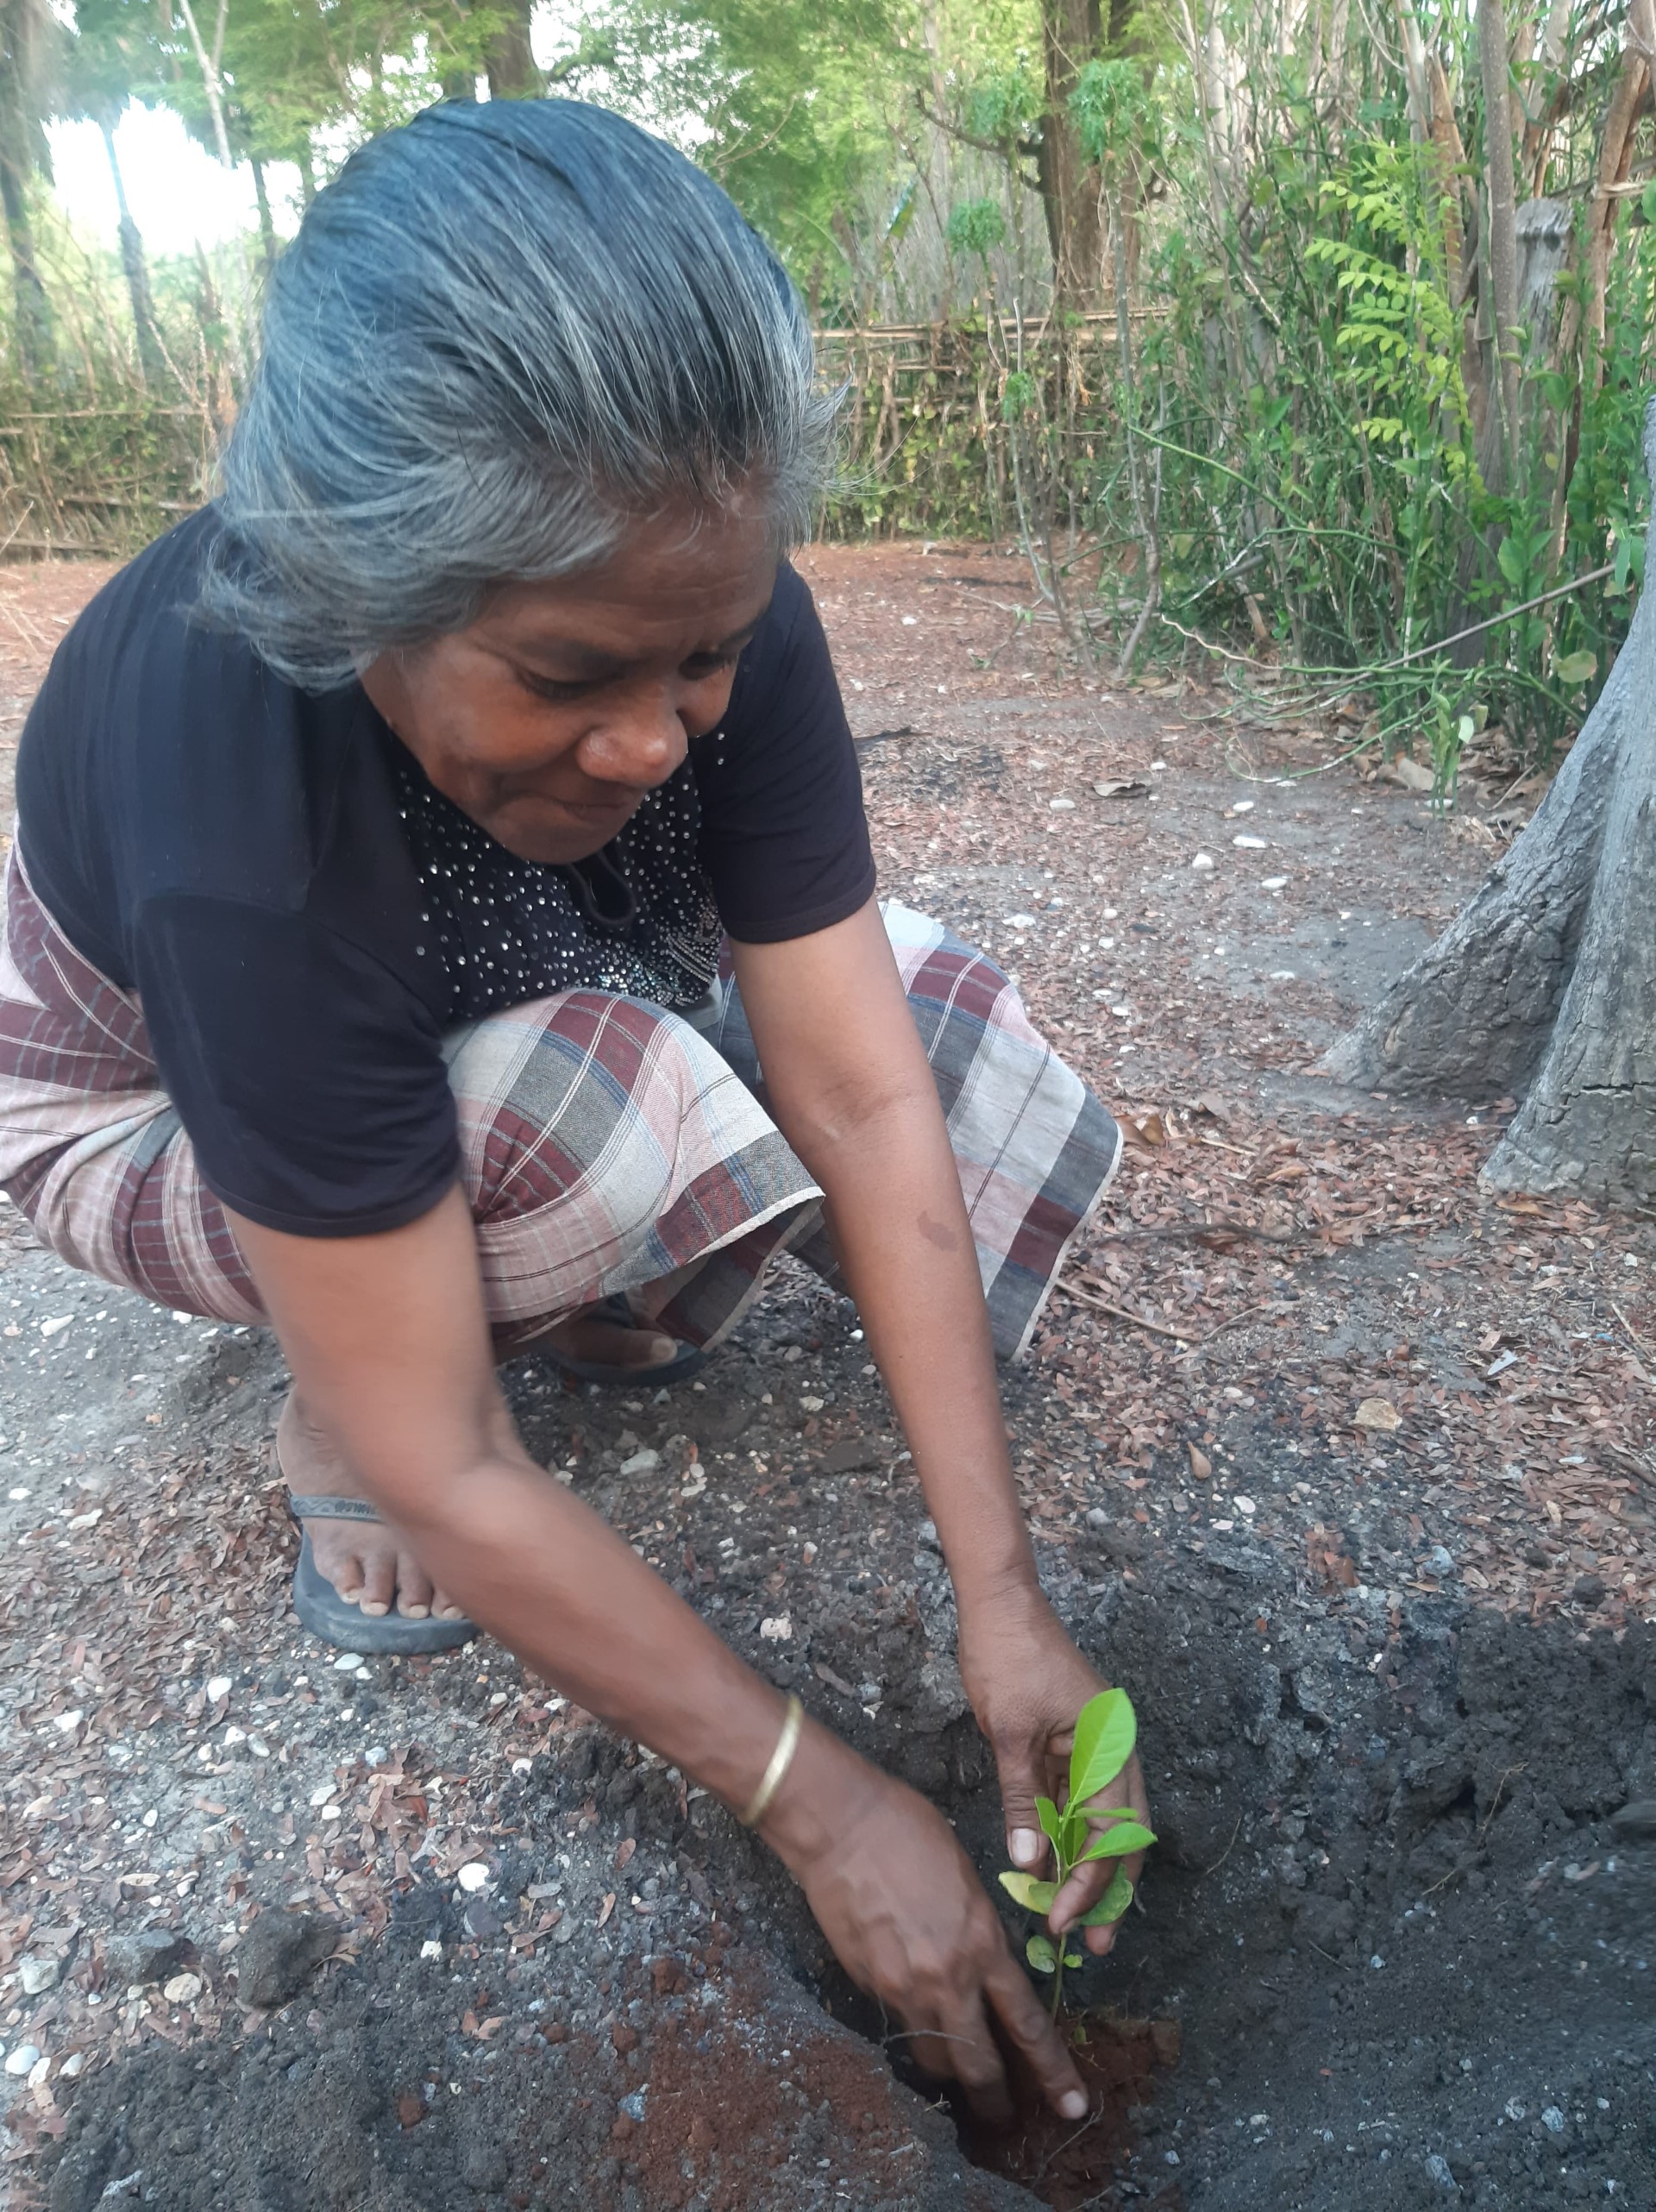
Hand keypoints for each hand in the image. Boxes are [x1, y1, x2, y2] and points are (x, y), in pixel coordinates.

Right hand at [763, 1735, 1088, 2123]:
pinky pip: (897, 2021)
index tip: (1073, 2102)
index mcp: (983, 1944)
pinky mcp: (866, 1985)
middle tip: (1005, 2119)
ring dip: (949, 2071)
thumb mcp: (966, 1878)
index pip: (1027, 2024)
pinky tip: (911, 2011)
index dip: (1053, 2070)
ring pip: (934, 2056)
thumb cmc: (908, 1830)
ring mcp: (902, 1987)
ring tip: (957, 2075)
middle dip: (995, 2101)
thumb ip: (979, 1931)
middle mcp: (947, 1978)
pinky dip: (910, 2026)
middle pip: (979, 2065)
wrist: (841, 1825)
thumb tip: (979, 1964)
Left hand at [957, 1582, 1151, 1955]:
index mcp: (1108, 1746)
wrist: (1000, 1603)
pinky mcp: (1073, 1743)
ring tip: (1076, 1917)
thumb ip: (1022, 1800)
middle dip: (1111, 1891)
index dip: (1091, 1883)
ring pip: (1105, 1822)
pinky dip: (1072, 1837)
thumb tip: (1029, 1863)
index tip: (1064, 1919)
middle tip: (1096, 1943)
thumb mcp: (1009, 1732)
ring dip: (1092, 1868)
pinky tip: (1054, 1869)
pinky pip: (1081, 1801)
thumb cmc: (1008, 1657)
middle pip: (1124, 1835)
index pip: (1112, 1834)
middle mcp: (1113, 1750)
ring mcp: (1095, 1746)